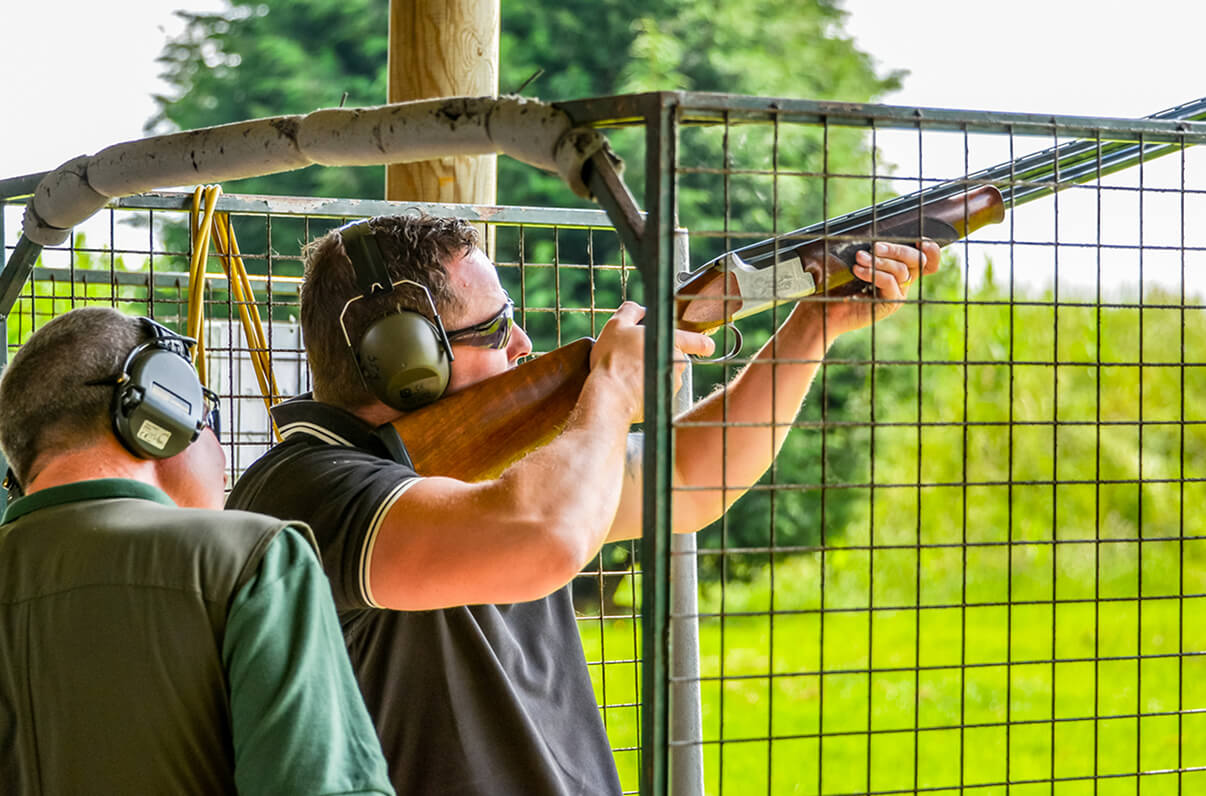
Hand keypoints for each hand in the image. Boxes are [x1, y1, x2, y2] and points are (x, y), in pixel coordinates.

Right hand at [589, 303, 715, 421]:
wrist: (610, 395)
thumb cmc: (614, 358)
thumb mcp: (617, 325)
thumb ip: (632, 311)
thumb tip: (640, 310)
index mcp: (671, 342)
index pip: (699, 342)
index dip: (703, 344)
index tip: (707, 348)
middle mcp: (676, 364)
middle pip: (674, 359)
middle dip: (660, 358)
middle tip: (636, 358)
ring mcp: (671, 385)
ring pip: (665, 376)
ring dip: (652, 374)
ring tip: (628, 373)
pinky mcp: (663, 402)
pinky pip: (657, 392)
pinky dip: (647, 389)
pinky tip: (629, 387)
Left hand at [820, 238, 940, 341]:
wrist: (825, 306)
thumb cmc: (837, 280)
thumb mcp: (856, 258)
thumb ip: (871, 248)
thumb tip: (876, 233)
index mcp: (899, 266)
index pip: (927, 258)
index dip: (931, 249)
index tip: (921, 240)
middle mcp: (903, 280)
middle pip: (916, 260)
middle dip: (897, 249)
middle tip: (875, 246)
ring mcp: (897, 292)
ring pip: (902, 270)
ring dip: (880, 261)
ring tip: (859, 258)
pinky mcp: (889, 304)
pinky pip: (890, 283)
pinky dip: (874, 274)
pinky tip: (859, 270)